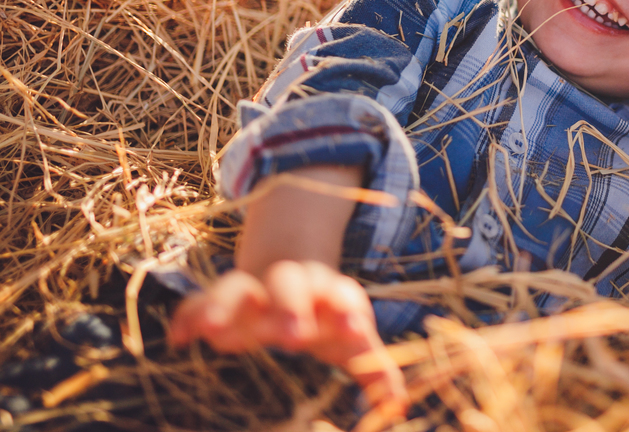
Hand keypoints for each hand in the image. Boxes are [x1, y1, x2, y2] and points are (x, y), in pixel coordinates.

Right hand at [169, 260, 406, 411]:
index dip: (349, 311)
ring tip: (214, 331)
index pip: (341, 294)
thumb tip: (398, 405)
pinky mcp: (220, 301)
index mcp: (328, 292)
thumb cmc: (327, 319)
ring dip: (226, 305)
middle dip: (292, 305)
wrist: (291, 273)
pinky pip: (199, 301)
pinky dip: (189, 315)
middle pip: (289, 282)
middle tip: (294, 335)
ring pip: (237, 286)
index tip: (357, 331)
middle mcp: (289, 285)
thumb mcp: (351, 340)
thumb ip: (374, 369)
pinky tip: (179, 338)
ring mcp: (252, 291)